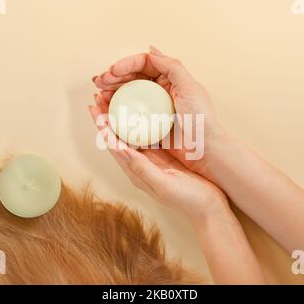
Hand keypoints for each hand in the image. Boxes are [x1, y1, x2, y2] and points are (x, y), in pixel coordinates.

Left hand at [88, 104, 227, 224]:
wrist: (209, 208)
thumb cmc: (189, 199)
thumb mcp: (164, 185)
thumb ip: (143, 169)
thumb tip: (121, 149)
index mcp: (136, 172)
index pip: (113, 145)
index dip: (102, 125)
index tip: (94, 107)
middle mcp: (139, 164)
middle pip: (117, 136)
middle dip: (107, 116)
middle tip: (100, 95)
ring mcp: (151, 159)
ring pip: (131, 133)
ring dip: (121, 116)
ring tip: (114, 97)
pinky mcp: (163, 156)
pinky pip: (148, 134)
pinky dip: (141, 120)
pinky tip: (143, 109)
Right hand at [92, 46, 224, 176]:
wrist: (205, 149)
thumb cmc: (201, 119)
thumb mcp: (190, 87)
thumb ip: (172, 66)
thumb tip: (151, 50)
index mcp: (169, 79)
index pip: (143, 64)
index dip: (125, 64)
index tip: (112, 71)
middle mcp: (159, 91)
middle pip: (131, 78)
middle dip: (113, 77)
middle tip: (99, 82)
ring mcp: (152, 108)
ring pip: (127, 95)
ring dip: (111, 92)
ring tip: (99, 94)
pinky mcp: (148, 124)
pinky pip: (128, 114)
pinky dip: (115, 110)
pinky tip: (105, 109)